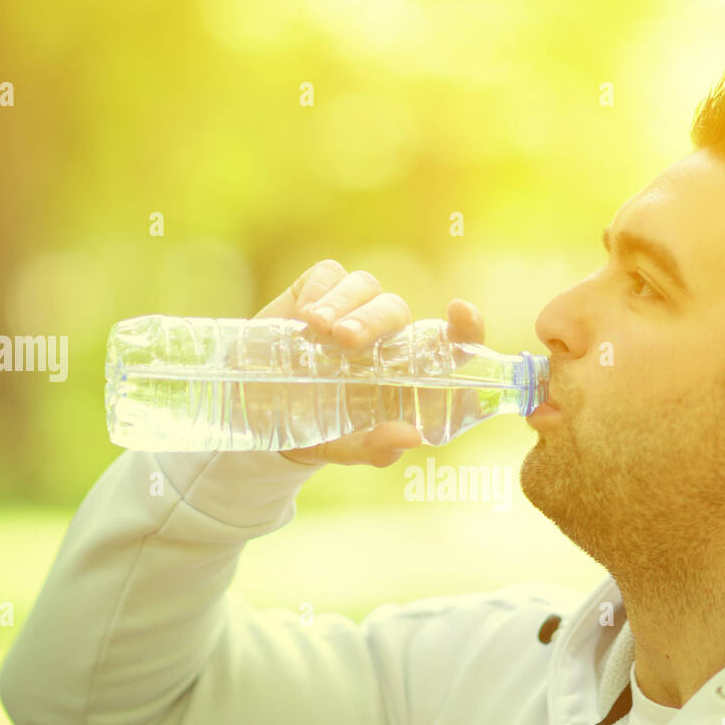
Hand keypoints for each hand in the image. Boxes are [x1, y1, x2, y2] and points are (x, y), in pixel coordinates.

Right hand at [250, 259, 485, 466]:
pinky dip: (319, 290)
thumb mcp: (344, 448)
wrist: (260, 415)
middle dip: (372, 320)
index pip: (449, 344)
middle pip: (396, 310)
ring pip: (364, 287)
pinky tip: (302, 316)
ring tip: (314, 328)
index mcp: (406, 372)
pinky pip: (329, 275)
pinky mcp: (317, 293)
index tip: (460, 314)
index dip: (464, 327)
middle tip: (344, 340)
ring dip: (343, 304)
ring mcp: (352, 311)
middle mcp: (385, 337)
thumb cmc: (319, 431)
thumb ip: (376, 448)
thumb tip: (411, 437)